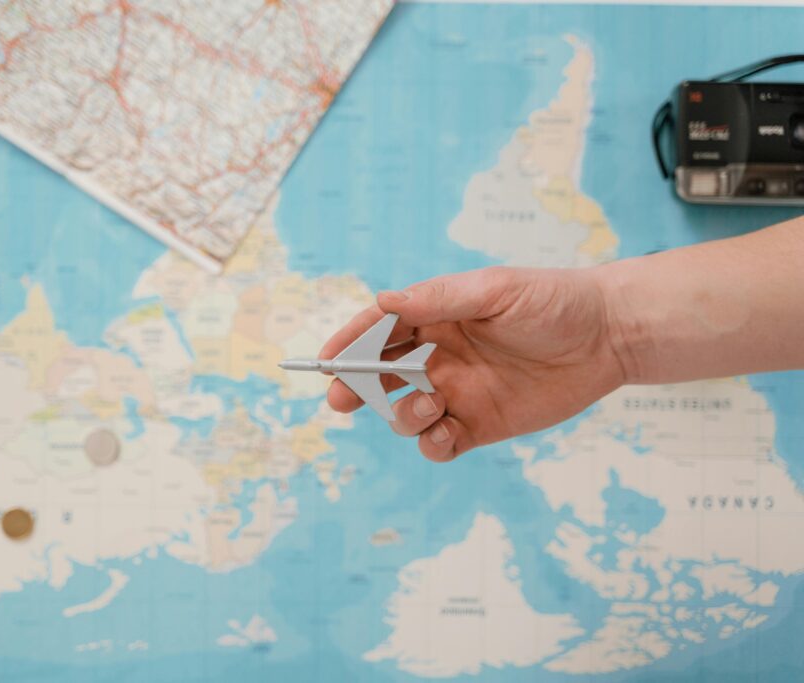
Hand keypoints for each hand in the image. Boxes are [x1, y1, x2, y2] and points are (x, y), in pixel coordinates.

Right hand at [320, 267, 628, 461]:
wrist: (608, 336)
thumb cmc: (553, 301)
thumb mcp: (496, 291)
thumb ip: (440, 300)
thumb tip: (384, 302)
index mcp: (436, 317)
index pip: (379, 330)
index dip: (349, 343)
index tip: (325, 360)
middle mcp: (438, 356)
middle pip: (380, 375)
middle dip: (355, 387)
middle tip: (340, 396)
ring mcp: (457, 393)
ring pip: (405, 412)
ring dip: (402, 414)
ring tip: (430, 405)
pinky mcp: (480, 425)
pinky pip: (440, 443)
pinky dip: (431, 444)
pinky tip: (444, 434)